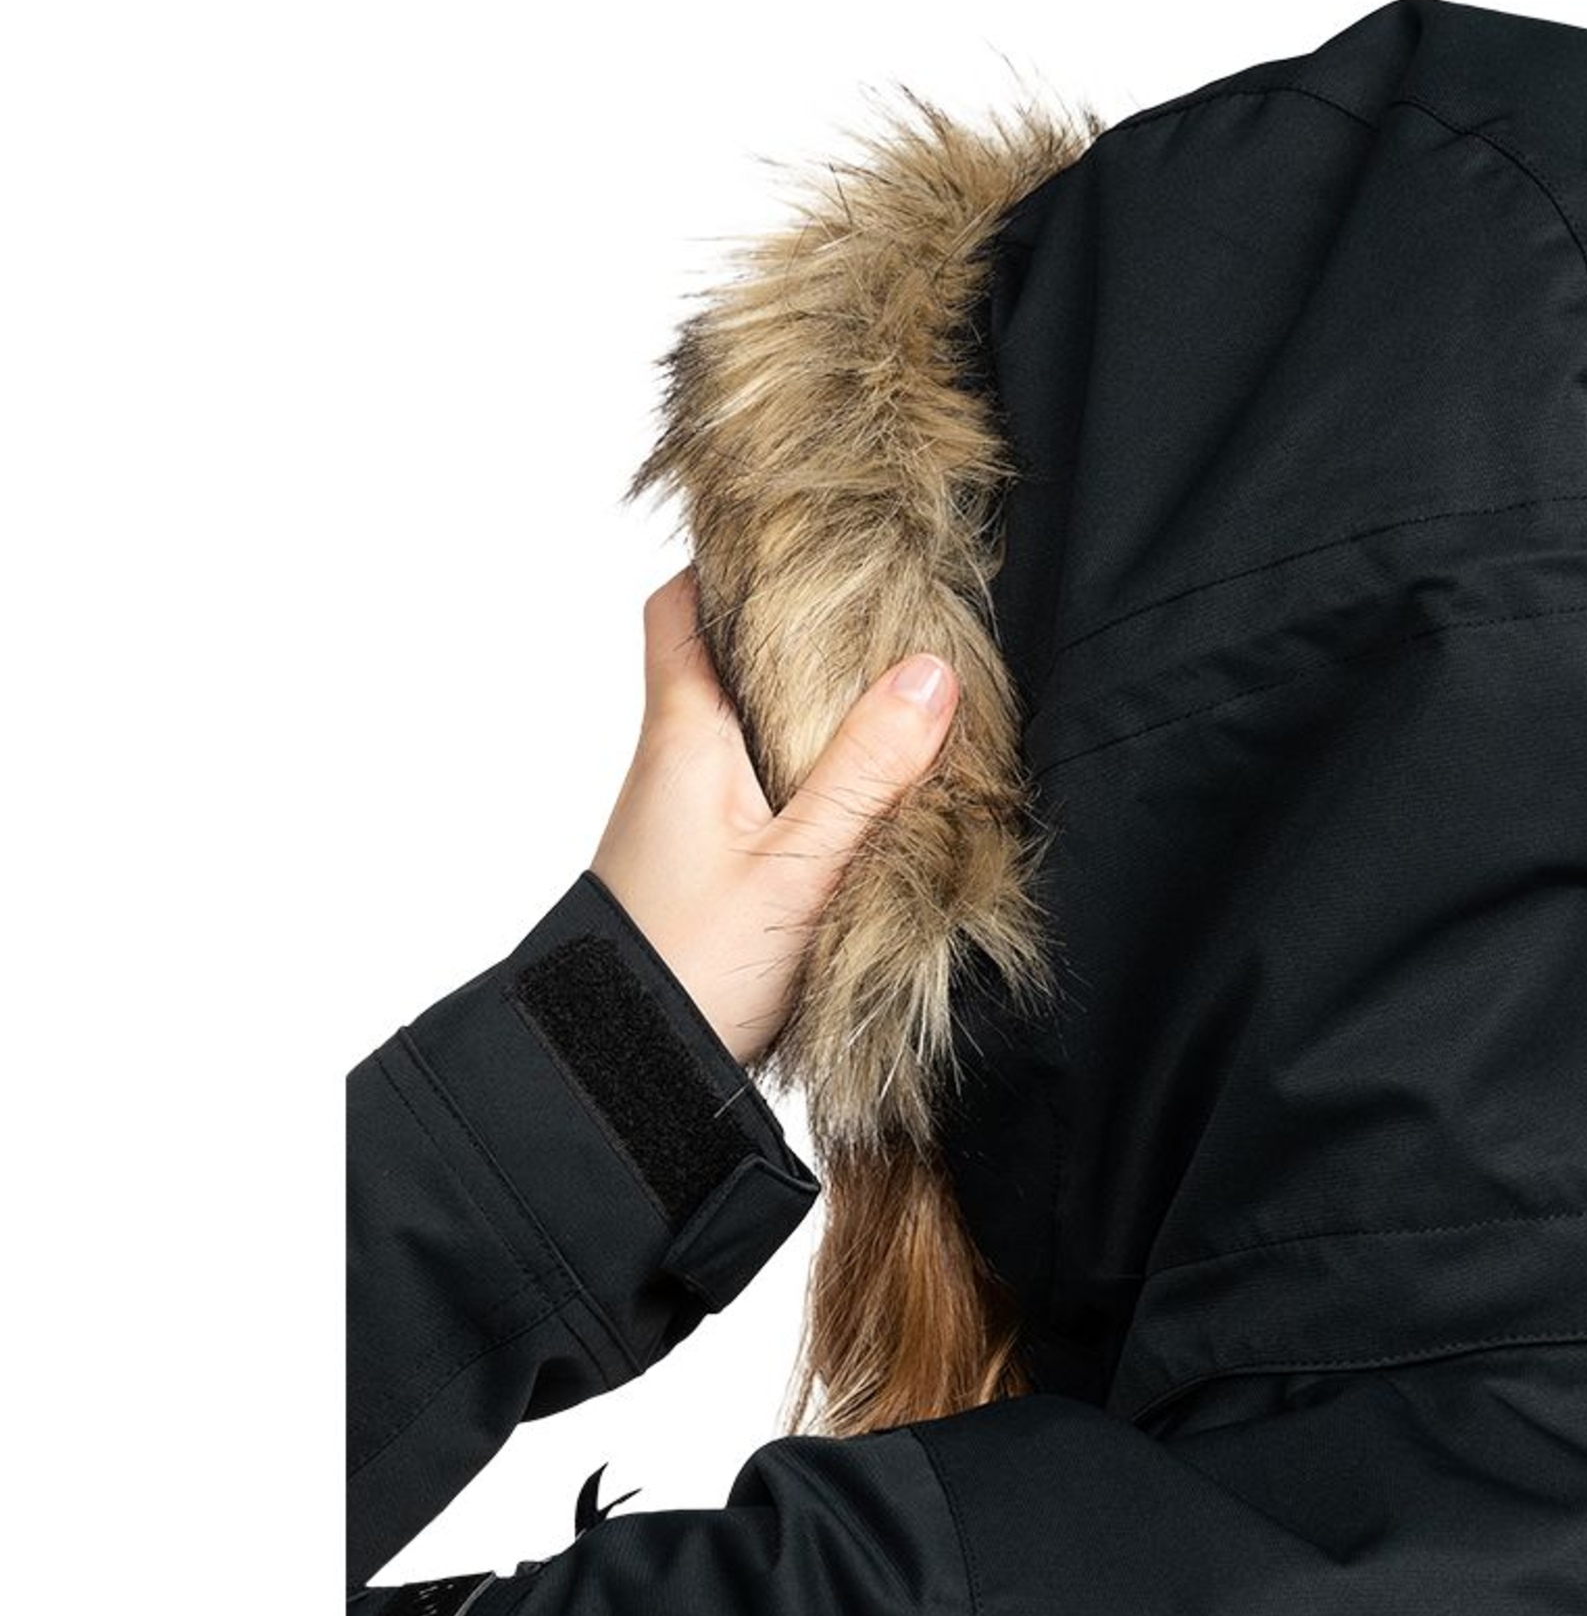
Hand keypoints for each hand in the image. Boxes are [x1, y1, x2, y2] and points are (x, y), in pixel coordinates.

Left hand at [591, 569, 957, 1067]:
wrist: (626, 1077)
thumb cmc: (688, 970)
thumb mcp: (797, 869)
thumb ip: (866, 773)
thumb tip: (932, 672)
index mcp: (684, 738)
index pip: (681, 610)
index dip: (730, 562)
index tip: (798, 538)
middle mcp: (677, 767)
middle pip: (726, 661)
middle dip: (797, 633)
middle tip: (882, 610)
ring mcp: (689, 822)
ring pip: (750, 732)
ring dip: (811, 713)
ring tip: (897, 695)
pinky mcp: (712, 875)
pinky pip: (764, 794)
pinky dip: (811, 779)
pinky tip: (870, 798)